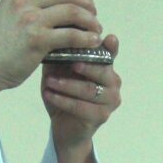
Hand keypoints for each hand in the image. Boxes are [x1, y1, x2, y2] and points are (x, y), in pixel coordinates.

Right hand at [0, 0, 102, 100]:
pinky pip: (71, 35)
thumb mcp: (9, 15)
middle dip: (86, 1)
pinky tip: (93, 41)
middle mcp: (23, 2)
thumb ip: (30, 4)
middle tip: (94, 13)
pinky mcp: (38, 40)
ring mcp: (30, 20)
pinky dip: (86, 38)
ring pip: (72, 11)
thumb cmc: (0, 47)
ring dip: (90, 20)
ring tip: (96, 29)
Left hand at [41, 35, 121, 158]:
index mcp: (106, 67)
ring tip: (49, 81)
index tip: (108, 38)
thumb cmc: (63, 95)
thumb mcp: (59, 72)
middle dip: (84, 66)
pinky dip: (63, 100)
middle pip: (102, 70)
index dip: (111, 46)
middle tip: (68, 63)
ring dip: (68, 85)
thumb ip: (60, 56)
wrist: (64, 127)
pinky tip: (48, 95)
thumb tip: (53, 36)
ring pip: (90, 89)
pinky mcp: (102, 116)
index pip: (110, 53)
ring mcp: (110, 100)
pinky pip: (81, 106)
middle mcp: (113, 82)